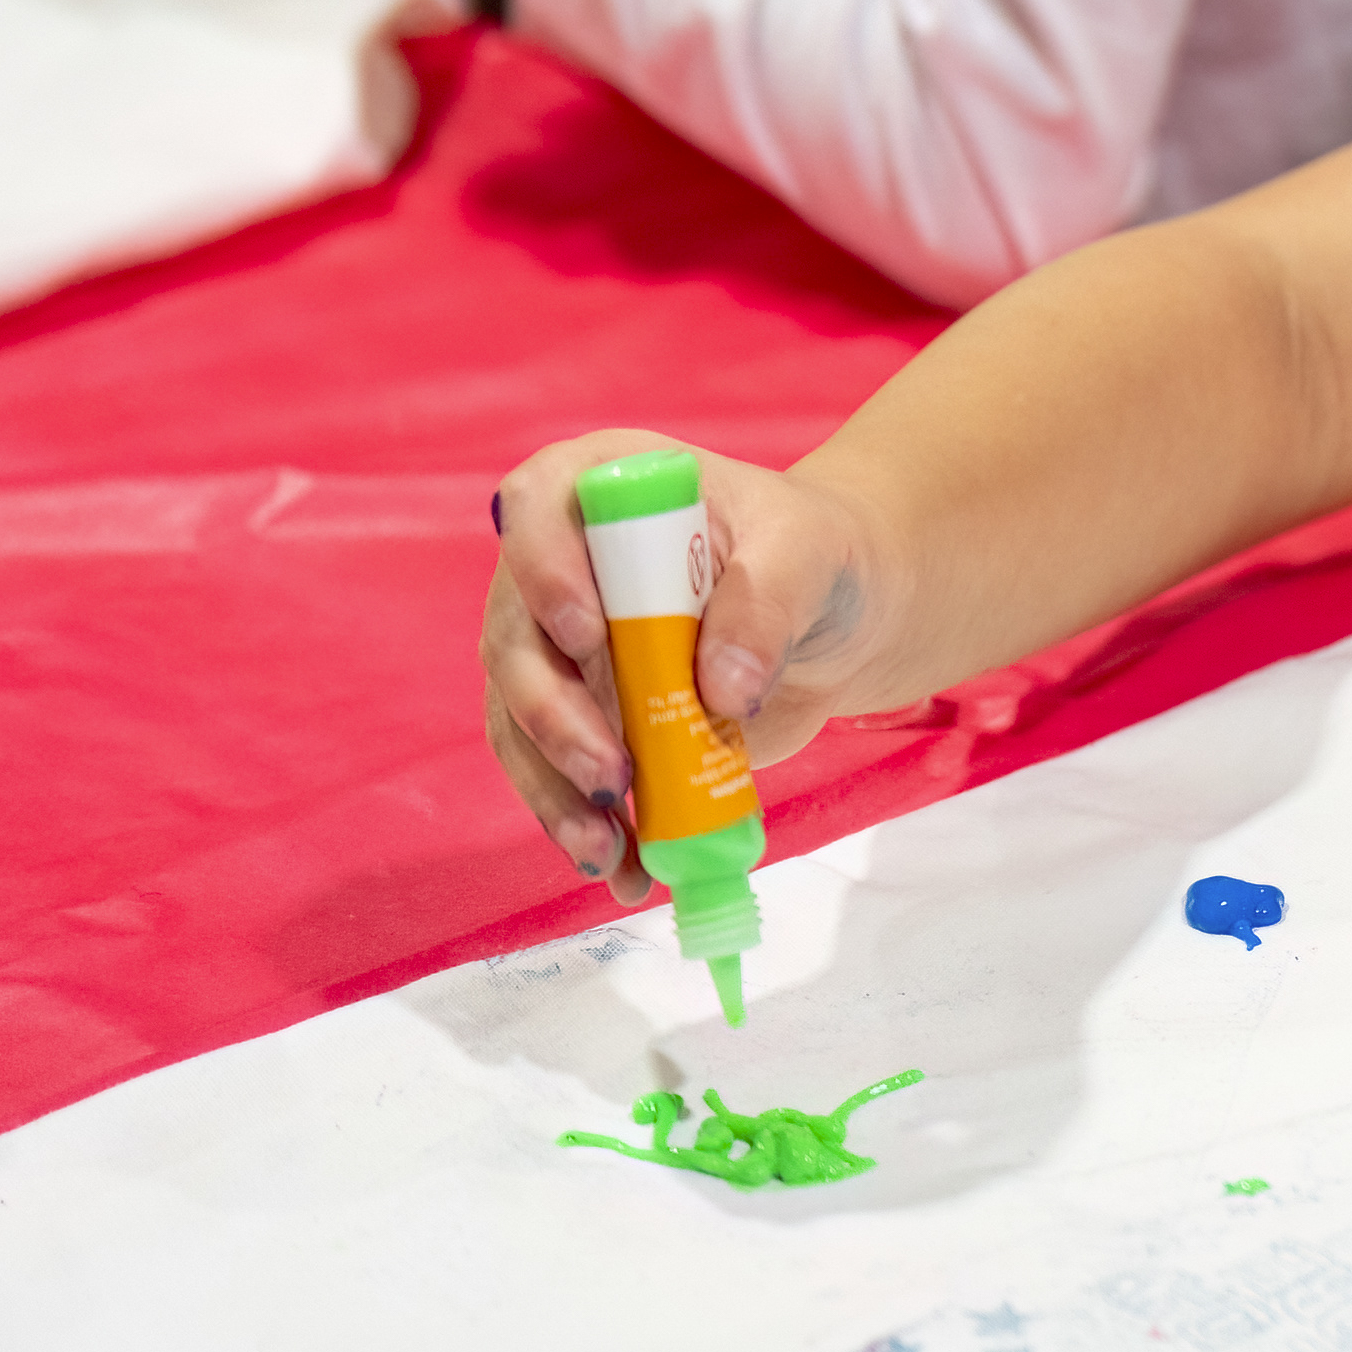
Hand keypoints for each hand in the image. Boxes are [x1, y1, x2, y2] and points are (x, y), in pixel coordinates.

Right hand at [481, 432, 906, 904]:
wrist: (835, 613)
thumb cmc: (819, 555)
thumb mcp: (812, 555)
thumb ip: (768, 603)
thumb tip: (721, 689)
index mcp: (609, 484)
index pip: (539, 501)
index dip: (545, 565)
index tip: (587, 631)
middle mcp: (562, 561)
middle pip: (515, 633)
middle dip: (553, 715)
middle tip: (611, 775)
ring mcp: (558, 644)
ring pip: (521, 719)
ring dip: (556, 789)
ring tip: (609, 848)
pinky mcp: (580, 714)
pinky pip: (555, 771)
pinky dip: (582, 819)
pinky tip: (622, 866)